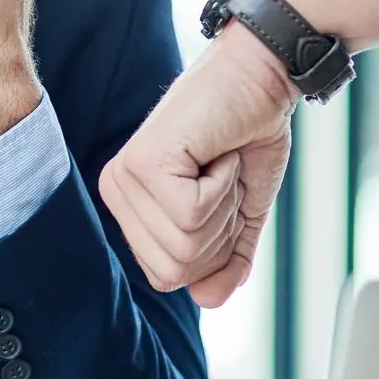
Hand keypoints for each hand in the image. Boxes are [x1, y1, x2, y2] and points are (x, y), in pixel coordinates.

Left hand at [100, 25, 297, 306]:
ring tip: (219, 161)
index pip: (169, 275)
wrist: (261, 77)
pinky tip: (215, 152)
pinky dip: (223, 186)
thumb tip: (209, 301)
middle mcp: (117, 192)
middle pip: (175, 269)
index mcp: (130, 205)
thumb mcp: (241, 210)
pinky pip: (192, 215)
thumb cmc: (247, 133)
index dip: (214, 249)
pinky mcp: (142, 164)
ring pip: (184, 244)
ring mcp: (125, 179)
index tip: (224, 195)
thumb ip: (226, 257)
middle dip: (221, 231)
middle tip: (223, 176)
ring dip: (224, 206)